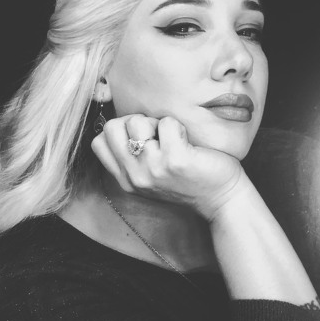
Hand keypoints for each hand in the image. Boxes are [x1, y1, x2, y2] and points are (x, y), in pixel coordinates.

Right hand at [91, 114, 245, 220]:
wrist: (221, 199)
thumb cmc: (189, 179)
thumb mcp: (151, 175)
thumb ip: (132, 157)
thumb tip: (121, 123)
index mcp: (126, 180)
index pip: (98, 143)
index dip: (117, 130)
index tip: (139, 136)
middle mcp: (134, 176)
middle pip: (112, 127)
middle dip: (134, 121)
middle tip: (155, 135)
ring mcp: (153, 169)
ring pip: (138, 122)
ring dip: (158, 124)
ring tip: (173, 140)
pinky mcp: (175, 160)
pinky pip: (167, 123)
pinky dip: (179, 127)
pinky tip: (188, 144)